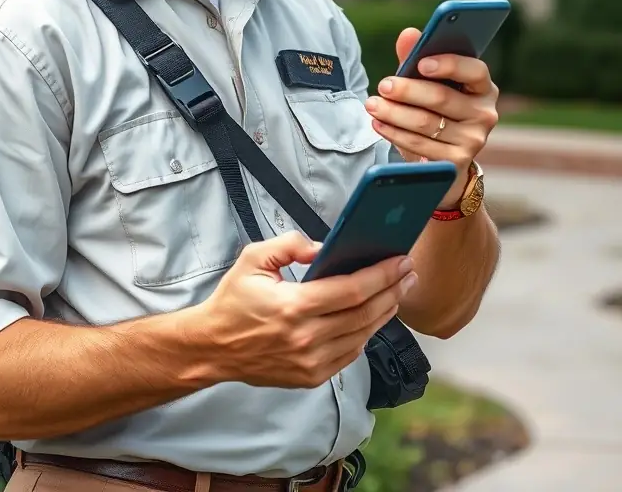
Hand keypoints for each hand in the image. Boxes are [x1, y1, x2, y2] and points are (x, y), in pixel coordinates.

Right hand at [196, 232, 416, 389]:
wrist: (213, 347)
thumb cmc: (233, 301)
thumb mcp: (253, 259)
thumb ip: (289, 245)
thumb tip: (322, 248)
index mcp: (293, 307)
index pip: (352, 290)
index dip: (381, 274)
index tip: (400, 260)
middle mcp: (306, 338)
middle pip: (365, 314)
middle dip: (392, 290)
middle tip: (409, 273)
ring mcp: (311, 362)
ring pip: (362, 336)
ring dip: (385, 312)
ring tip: (398, 291)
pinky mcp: (311, 377)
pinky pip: (350, 354)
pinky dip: (366, 334)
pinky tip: (374, 317)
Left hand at [364, 27, 498, 207]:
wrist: (442, 157)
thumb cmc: (434, 110)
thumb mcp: (426, 83)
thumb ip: (416, 57)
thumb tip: (408, 34)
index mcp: (482, 87)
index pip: (475, 71)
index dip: (449, 65)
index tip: (421, 63)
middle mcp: (484, 113)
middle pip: (443, 98)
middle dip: (408, 91)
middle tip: (383, 85)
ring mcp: (473, 140)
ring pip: (427, 123)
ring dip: (394, 113)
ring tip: (372, 105)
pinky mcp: (456, 161)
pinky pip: (420, 145)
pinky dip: (395, 134)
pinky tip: (379, 124)